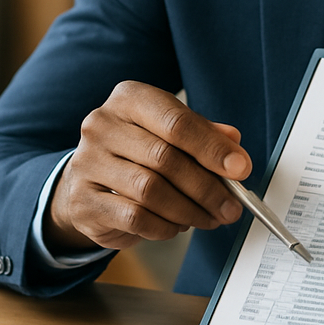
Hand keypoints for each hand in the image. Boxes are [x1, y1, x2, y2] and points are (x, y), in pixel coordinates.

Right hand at [46, 81, 250, 252]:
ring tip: (208, 217)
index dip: (212, 147)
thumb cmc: (137, 151)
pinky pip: (134, 218)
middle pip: (166, 158)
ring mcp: (88, 162)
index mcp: (130, 98)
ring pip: (151, 191)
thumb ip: (204, 136)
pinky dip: (164, 226)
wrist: (88, 179)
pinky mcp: (83, 200)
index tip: (240, 168)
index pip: (176, 121)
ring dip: (189, 210)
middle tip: (230, 206)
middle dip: (207, 187)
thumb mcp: (171, 132)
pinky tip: (177, 225)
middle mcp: (103, 125)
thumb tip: (235, 150)